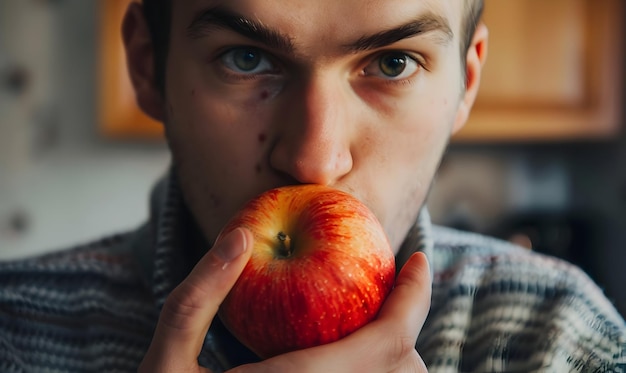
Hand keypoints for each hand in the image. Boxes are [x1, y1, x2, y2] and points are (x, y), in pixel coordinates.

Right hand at [139, 228, 430, 372]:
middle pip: (403, 369)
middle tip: (380, 291)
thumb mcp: (167, 360)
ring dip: (390, 358)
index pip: (389, 344)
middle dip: (400, 326)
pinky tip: (341, 363)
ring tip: (362, 327)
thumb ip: (200, 294)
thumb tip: (241, 235)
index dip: (415, 297)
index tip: (419, 260)